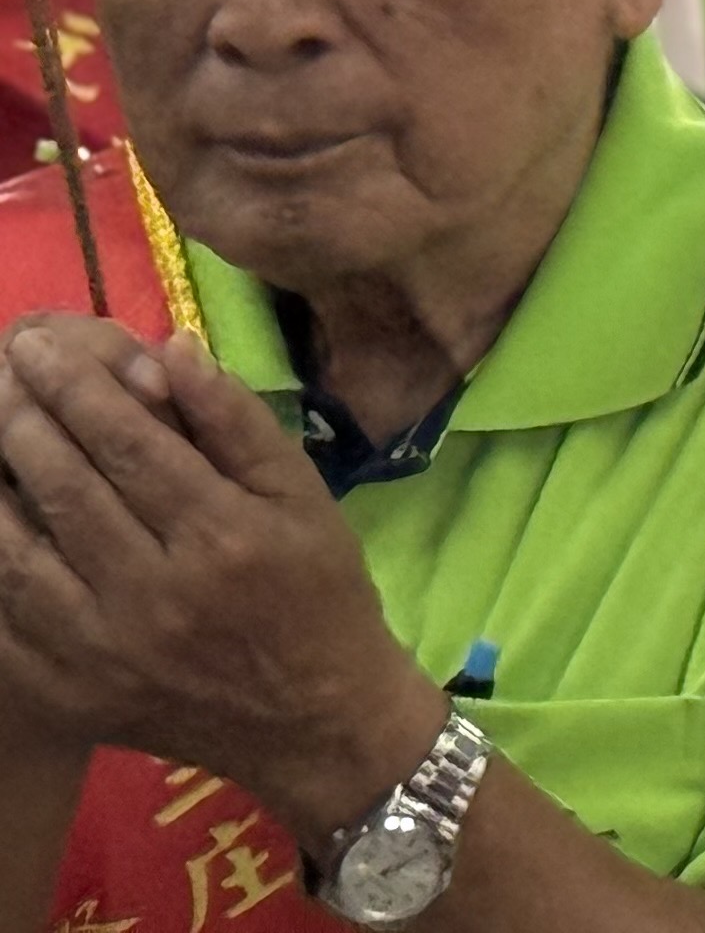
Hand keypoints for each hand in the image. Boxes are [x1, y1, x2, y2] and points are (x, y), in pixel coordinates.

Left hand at [0, 320, 437, 843]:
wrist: (311, 718)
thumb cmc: (317, 590)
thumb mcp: (303, 494)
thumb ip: (235, 421)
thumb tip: (171, 348)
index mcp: (223, 536)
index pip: (129, 442)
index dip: (76, 385)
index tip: (38, 342)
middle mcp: (155, 593)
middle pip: (66, 488)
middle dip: (21, 414)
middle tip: (1, 365)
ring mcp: (101, 651)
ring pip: (16, 552)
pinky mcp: (66, 693)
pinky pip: (1, 618)